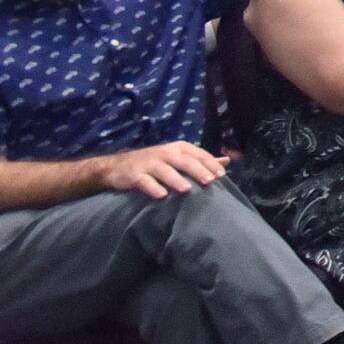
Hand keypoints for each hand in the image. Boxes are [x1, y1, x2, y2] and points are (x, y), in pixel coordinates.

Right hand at [94, 142, 226, 198]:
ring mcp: (149, 163)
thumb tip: (227, 161)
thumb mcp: (178, 157)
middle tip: (210, 181)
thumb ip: (201, 160)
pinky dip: (153, 188)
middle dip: (198, 170)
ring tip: (187, 189)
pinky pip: (145, 181)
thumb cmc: (155, 163)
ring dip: (176, 179)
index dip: (210, 164)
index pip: (198, 154)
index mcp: (179, 148)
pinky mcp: (135, 175)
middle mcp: (165, 153)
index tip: (222, 175)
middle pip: (184, 161)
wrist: (117, 166)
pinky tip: (161, 195)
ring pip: (165, 170)